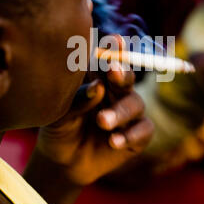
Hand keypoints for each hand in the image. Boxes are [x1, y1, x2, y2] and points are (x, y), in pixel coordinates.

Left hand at [24, 36, 153, 203]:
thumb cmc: (60, 129)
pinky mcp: (138, 135)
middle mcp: (117, 91)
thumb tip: (98, 87)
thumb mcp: (59, 115)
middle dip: (122, 73)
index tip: (115, 40)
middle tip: (113, 71)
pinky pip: (143, 130)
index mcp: (98, 78)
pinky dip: (130, 135)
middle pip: (127, 76)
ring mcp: (129, 112)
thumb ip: (77, 99)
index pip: (109, 59)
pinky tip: (113, 141)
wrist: (65, 162)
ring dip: (120, 112)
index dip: (115, 49)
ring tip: (102, 122)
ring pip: (135, 103)